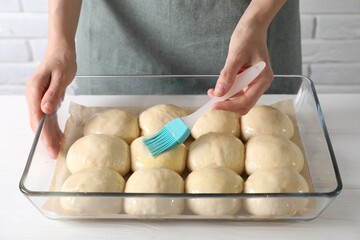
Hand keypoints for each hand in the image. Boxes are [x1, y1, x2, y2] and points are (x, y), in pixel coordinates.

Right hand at [25, 43, 76, 157]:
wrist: (62, 49)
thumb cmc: (61, 60)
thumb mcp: (60, 76)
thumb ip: (52, 94)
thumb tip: (45, 110)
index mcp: (34, 91)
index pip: (37, 118)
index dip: (43, 135)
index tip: (50, 147)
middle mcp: (34, 96)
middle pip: (38, 123)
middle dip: (45, 139)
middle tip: (54, 154)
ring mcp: (40, 98)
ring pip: (44, 122)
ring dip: (49, 135)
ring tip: (56, 149)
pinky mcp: (47, 99)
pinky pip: (49, 116)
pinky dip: (54, 127)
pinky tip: (59, 136)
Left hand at [208, 21, 273, 114]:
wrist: (252, 27)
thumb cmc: (247, 38)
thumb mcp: (235, 56)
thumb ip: (228, 75)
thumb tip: (219, 93)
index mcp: (262, 79)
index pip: (246, 101)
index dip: (229, 106)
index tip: (214, 105)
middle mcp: (261, 83)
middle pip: (244, 104)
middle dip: (228, 104)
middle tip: (212, 100)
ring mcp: (255, 82)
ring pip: (240, 99)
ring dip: (226, 98)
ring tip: (212, 91)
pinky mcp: (249, 79)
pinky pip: (238, 91)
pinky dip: (228, 91)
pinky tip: (220, 85)